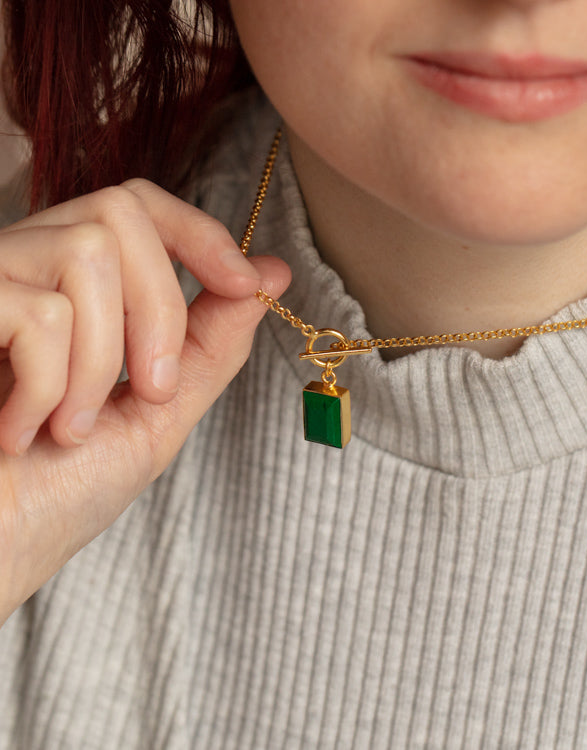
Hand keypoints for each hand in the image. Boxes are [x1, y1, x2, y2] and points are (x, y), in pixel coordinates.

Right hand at [0, 179, 289, 624]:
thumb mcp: (158, 411)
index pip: (137, 206)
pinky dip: (48, 386)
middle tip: (148, 391)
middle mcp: (24, 267)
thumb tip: (273, 272)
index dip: (200, 231)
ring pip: (86, 255)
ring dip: (101, 363)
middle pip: (120, 213)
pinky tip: (17, 430)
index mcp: (71, 288)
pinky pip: (38, 312)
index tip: (247, 282)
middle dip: (160, 310)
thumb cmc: (60, 494)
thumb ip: (211, 341)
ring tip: (67, 428)